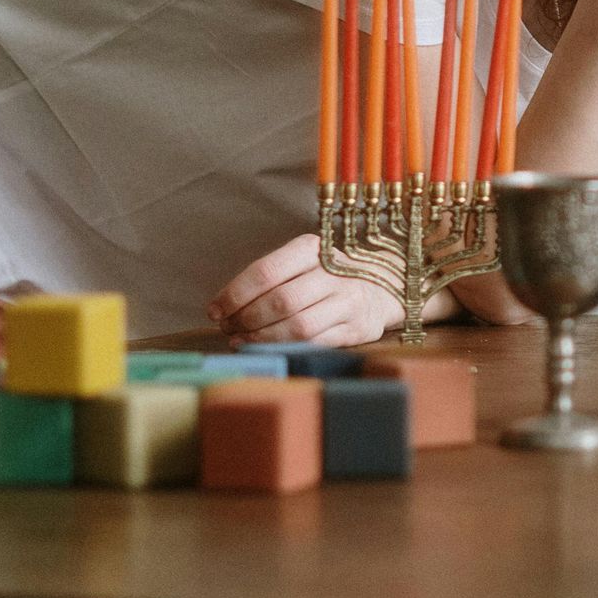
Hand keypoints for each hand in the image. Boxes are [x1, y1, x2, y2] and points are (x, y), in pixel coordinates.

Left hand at [207, 234, 401, 346]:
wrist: (382, 286)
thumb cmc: (326, 276)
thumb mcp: (302, 261)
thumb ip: (270, 278)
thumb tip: (224, 307)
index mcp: (312, 248)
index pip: (265, 272)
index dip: (234, 294)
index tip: (214, 310)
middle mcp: (333, 272)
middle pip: (280, 301)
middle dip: (246, 319)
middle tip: (228, 328)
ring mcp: (348, 301)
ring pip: (297, 326)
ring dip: (262, 337)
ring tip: (241, 340)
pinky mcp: (357, 328)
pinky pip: (315, 343)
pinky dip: (284, 348)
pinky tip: (266, 348)